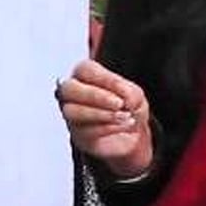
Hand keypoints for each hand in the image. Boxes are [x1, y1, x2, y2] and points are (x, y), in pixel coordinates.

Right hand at [57, 59, 152, 177]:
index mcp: (85, 76)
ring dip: (101, 114)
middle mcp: (73, 94)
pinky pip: (86, 131)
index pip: (85, 70)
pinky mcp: (78, 135)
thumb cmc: (127, 109)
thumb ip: (130, 93)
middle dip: (96, 96)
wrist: (131, 136)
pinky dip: (109, 128)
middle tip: (119, 103)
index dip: (105, 79)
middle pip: (70, 89)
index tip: (125, 89)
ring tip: (124, 116)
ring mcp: (72, 116)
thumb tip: (125, 100)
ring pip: (72, 111)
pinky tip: (124, 125)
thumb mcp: (135, 96)